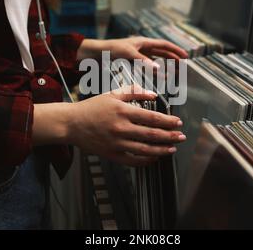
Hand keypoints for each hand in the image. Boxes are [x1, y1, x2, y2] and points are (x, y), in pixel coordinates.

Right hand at [66, 85, 184, 166]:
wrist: (71, 123)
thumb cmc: (91, 108)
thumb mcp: (112, 94)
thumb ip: (134, 92)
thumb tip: (153, 94)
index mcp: (123, 111)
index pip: (152, 117)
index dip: (168, 121)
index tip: (178, 123)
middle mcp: (121, 128)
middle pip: (152, 134)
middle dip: (170, 136)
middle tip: (181, 137)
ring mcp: (117, 143)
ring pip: (145, 149)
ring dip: (162, 150)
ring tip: (172, 149)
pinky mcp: (112, 154)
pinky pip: (133, 160)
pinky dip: (145, 161)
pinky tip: (154, 158)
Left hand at [77, 37, 188, 66]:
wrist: (94, 55)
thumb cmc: (109, 49)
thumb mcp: (127, 53)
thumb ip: (143, 61)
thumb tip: (158, 68)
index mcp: (142, 42)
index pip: (164, 45)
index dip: (176, 50)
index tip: (186, 56)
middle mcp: (141, 48)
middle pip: (162, 53)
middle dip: (173, 59)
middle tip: (183, 67)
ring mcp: (137, 56)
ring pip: (156, 61)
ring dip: (165, 66)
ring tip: (174, 73)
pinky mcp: (131, 64)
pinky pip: (147, 68)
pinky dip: (154, 72)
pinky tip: (158, 77)